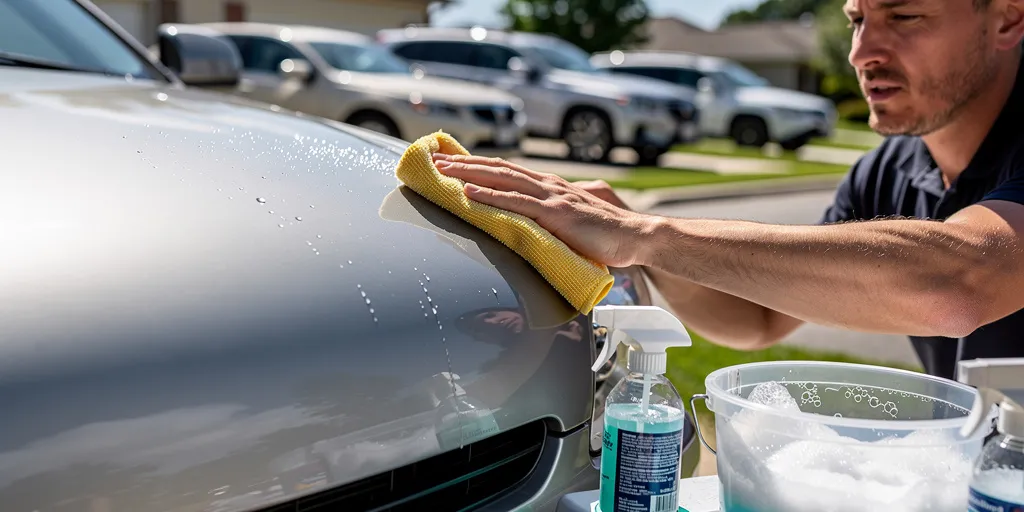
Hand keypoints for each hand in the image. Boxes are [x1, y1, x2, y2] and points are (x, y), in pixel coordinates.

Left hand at [432, 153, 649, 266]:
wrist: (634, 237)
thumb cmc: (604, 235)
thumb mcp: (569, 224)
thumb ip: (548, 219)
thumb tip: (527, 226)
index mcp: (548, 188)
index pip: (507, 171)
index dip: (478, 165)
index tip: (452, 162)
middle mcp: (547, 186)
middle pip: (498, 169)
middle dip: (464, 163)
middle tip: (435, 161)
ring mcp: (551, 198)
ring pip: (502, 179)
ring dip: (468, 173)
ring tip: (443, 171)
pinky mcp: (555, 214)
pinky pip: (516, 203)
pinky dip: (489, 195)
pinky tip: (468, 192)